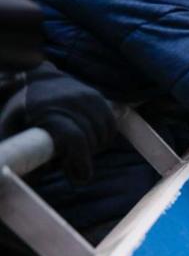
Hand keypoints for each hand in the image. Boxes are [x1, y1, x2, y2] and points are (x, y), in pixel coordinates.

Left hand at [22, 64, 116, 184]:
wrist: (35, 78)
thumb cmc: (21, 110)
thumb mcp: (11, 128)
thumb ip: (20, 152)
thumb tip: (35, 177)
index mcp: (50, 112)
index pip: (76, 139)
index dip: (81, 162)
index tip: (79, 177)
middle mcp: (73, 102)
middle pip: (92, 141)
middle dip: (84, 157)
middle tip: (71, 164)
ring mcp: (88, 98)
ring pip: (104, 134)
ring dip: (96, 147)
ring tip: (79, 149)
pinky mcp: (98, 97)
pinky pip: (111, 125)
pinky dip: (105, 136)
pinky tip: (91, 139)